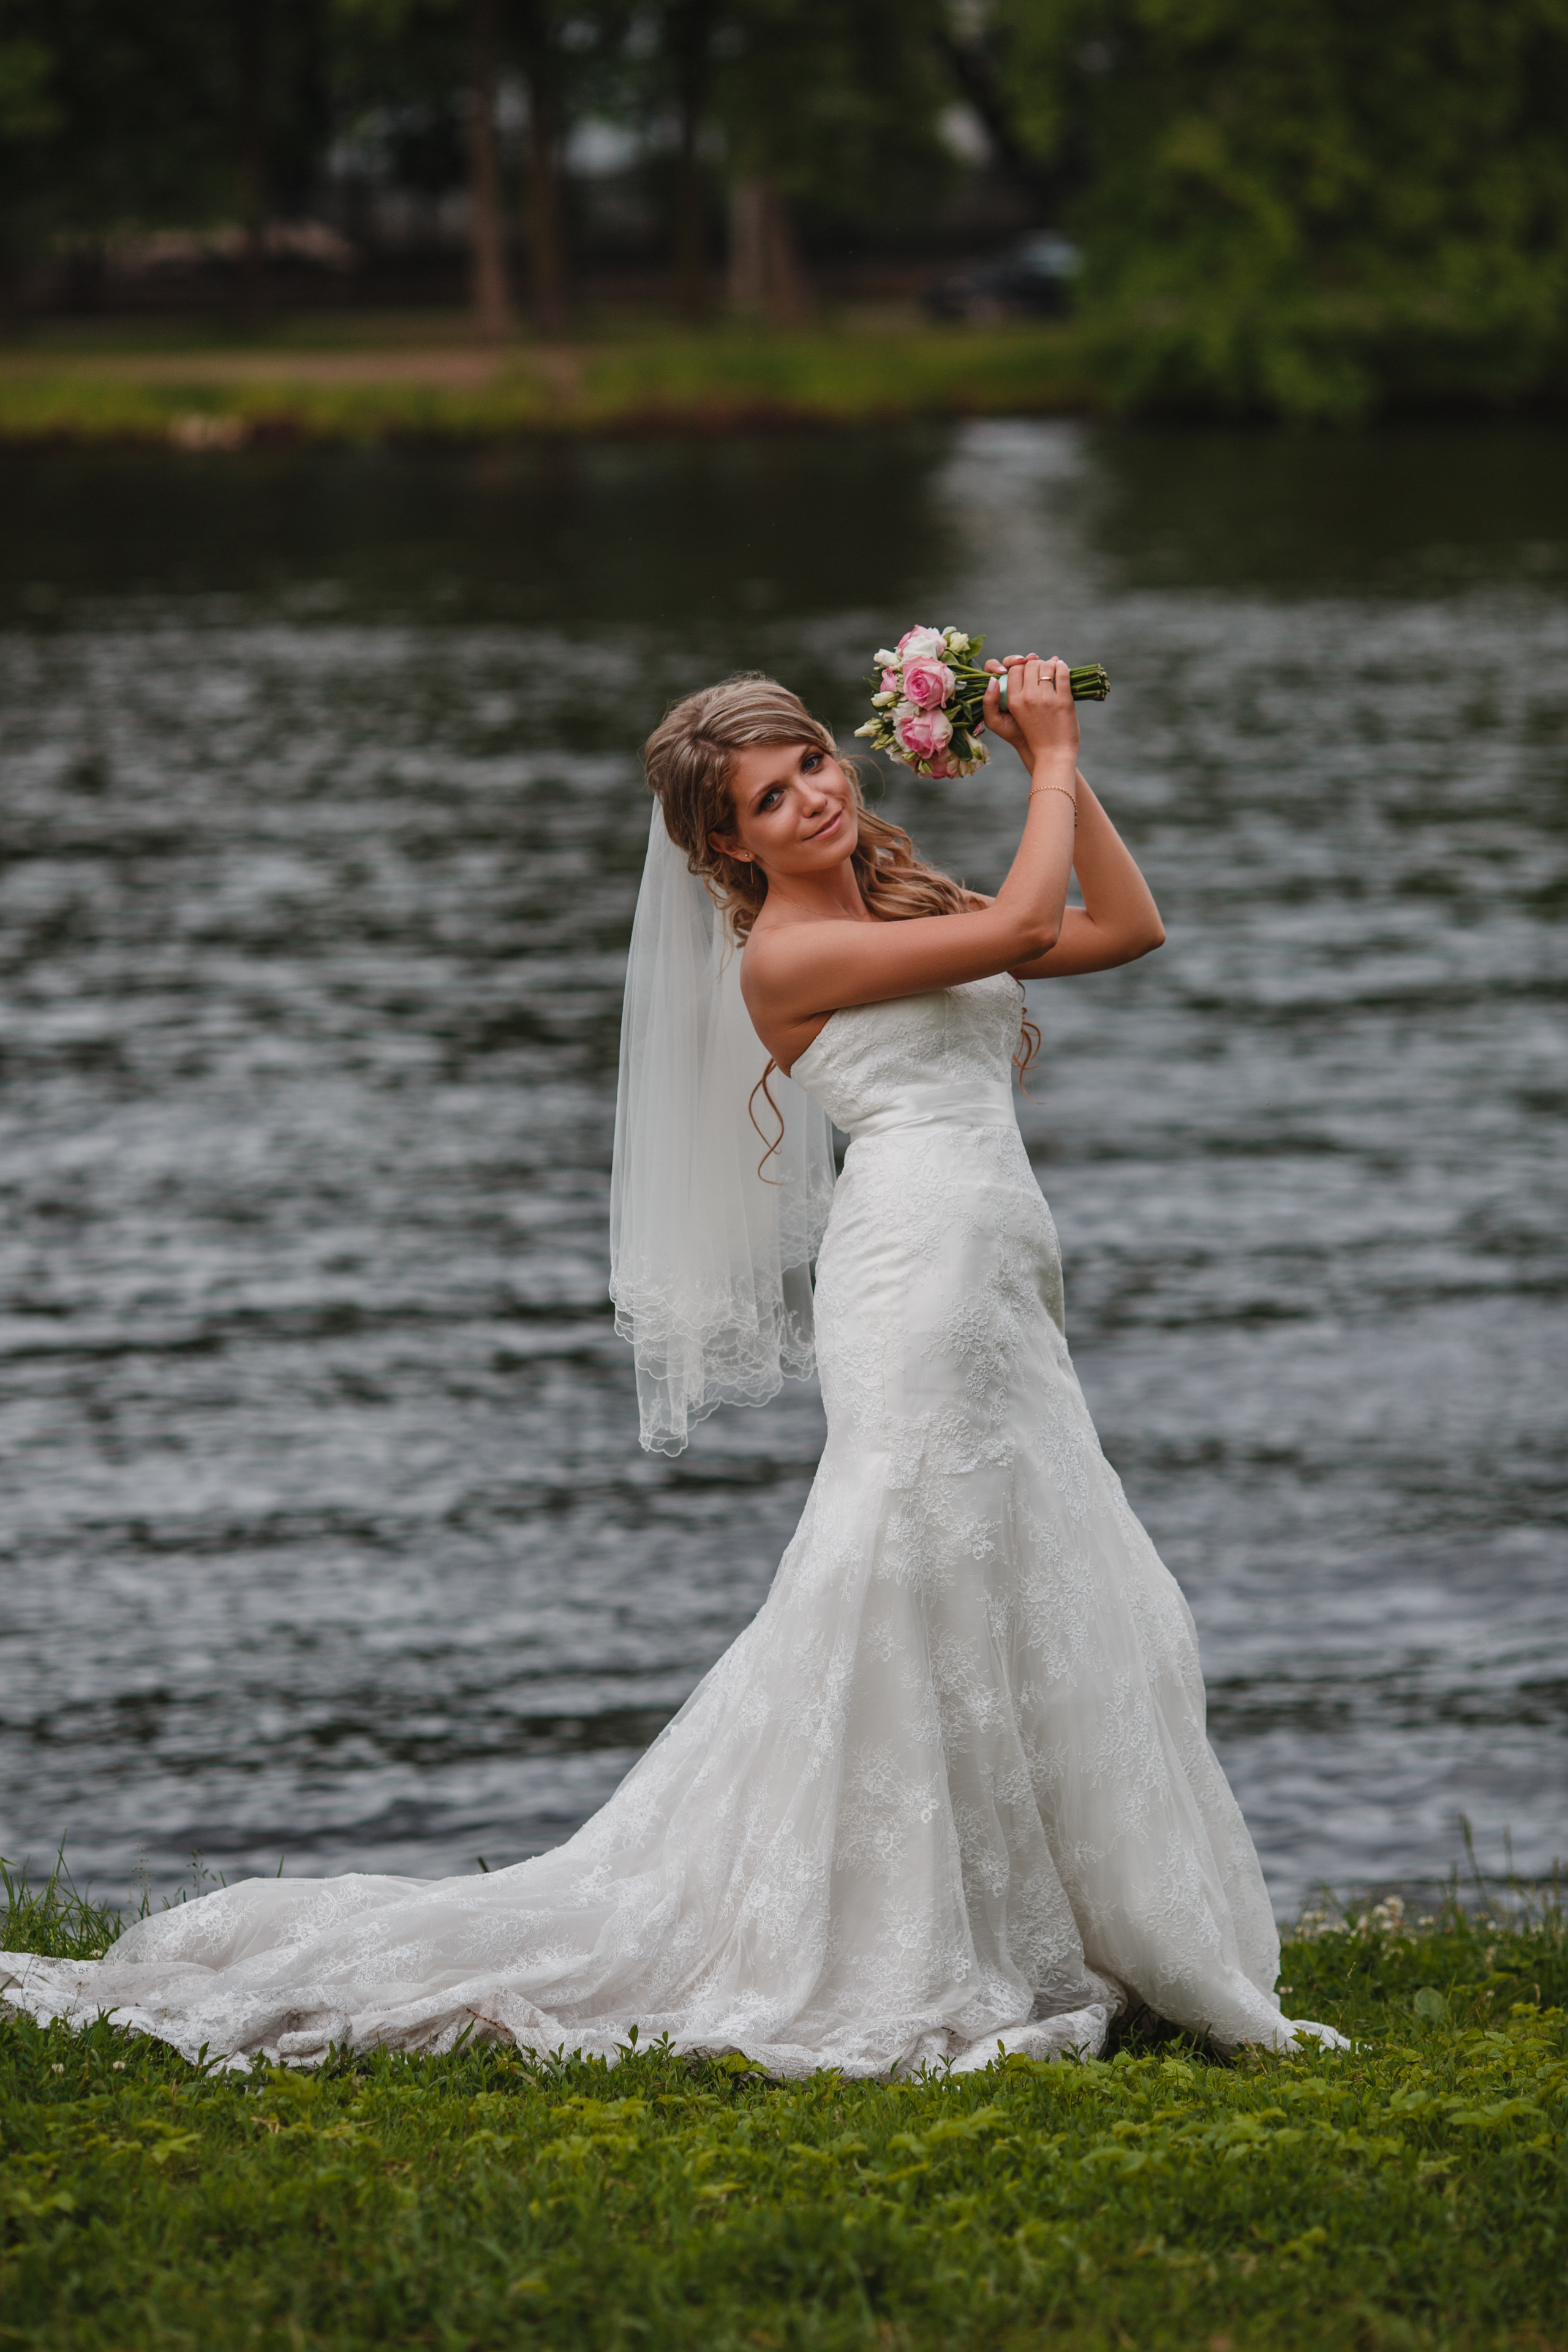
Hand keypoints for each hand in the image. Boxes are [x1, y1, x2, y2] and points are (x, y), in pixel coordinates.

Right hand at [982, 655, 1079, 770]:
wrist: (1052, 755)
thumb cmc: (1032, 735)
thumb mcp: (1012, 716)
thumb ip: (1010, 693)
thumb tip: (1013, 667)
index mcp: (1013, 701)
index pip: (1013, 670)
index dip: (1020, 665)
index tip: (1027, 668)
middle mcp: (1028, 698)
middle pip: (1030, 665)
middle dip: (1036, 663)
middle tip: (1042, 668)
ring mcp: (1046, 699)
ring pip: (1046, 666)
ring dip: (1051, 663)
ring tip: (1053, 668)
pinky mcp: (1064, 701)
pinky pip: (1062, 673)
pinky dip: (1063, 667)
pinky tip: (1062, 669)